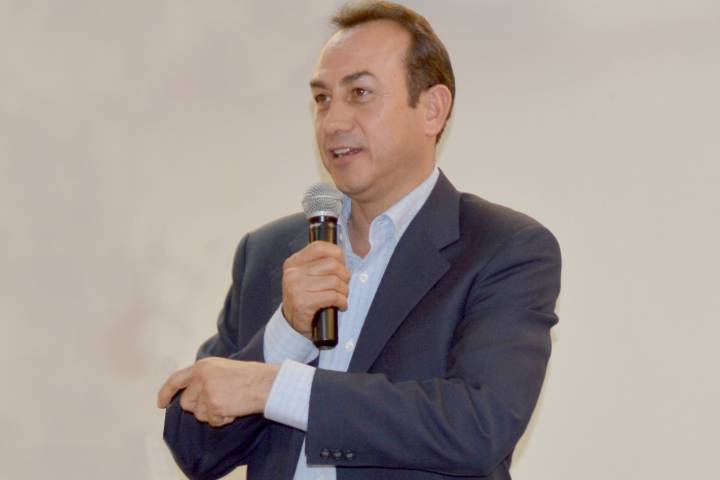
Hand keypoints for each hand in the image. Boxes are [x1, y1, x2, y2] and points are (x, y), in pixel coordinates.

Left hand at [156, 358, 278, 426]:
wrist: (265, 383)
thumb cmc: (249, 376)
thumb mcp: (221, 368)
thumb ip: (203, 377)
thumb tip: (189, 395)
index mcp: (202, 366)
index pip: (175, 380)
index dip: (165, 393)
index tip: (161, 404)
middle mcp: (201, 377)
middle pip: (186, 403)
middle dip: (199, 407)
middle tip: (218, 402)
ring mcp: (207, 392)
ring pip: (198, 414)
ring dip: (213, 414)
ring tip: (230, 403)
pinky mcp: (215, 405)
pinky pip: (212, 421)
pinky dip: (223, 420)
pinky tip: (234, 409)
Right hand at [282, 241, 349, 338]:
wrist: (292, 325)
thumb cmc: (305, 298)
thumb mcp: (306, 276)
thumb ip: (318, 264)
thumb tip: (341, 255)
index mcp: (293, 263)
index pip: (319, 247)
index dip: (337, 253)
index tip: (342, 264)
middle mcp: (293, 273)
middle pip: (332, 264)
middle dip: (345, 275)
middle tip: (344, 285)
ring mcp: (296, 287)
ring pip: (334, 281)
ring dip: (344, 291)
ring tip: (342, 297)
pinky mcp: (302, 303)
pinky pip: (333, 296)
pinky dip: (342, 301)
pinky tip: (341, 305)